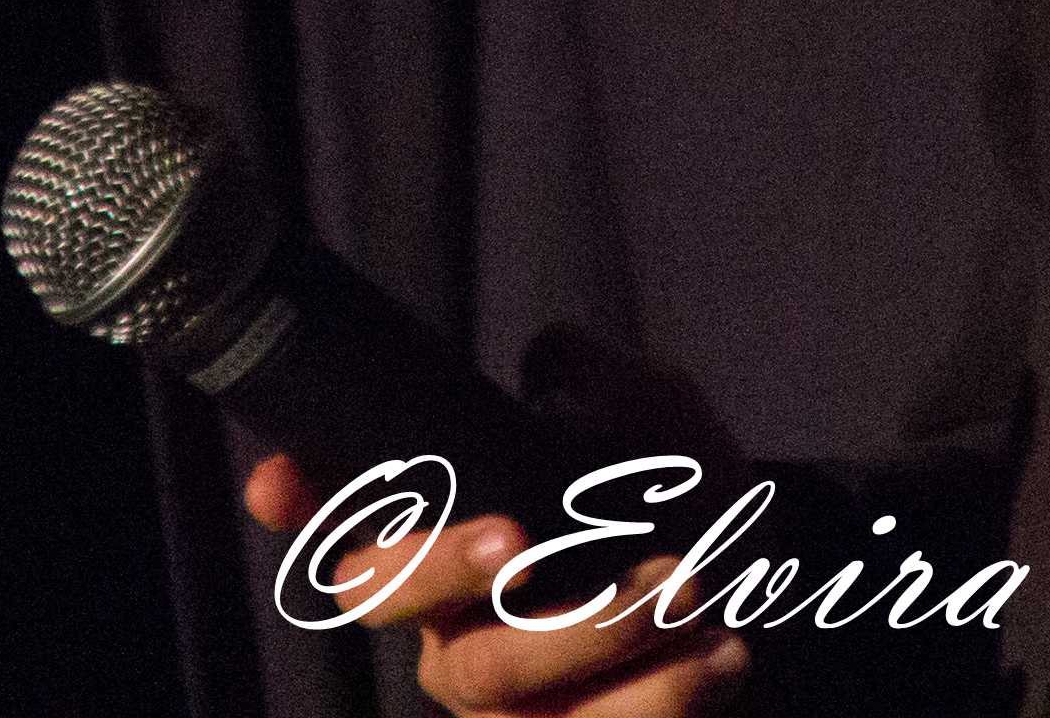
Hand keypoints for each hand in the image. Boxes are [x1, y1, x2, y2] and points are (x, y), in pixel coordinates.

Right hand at [238, 327, 753, 713]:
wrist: (772, 595)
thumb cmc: (687, 497)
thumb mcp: (650, 412)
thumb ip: (590, 376)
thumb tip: (543, 365)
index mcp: (447, 531)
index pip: (343, 510)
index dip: (301, 500)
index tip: (277, 480)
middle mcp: (448, 618)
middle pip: (382, 599)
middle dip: (437, 566)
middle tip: (519, 541)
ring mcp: (501, 696)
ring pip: (490, 676)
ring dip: (587, 633)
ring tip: (681, 586)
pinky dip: (663, 696)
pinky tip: (722, 651)